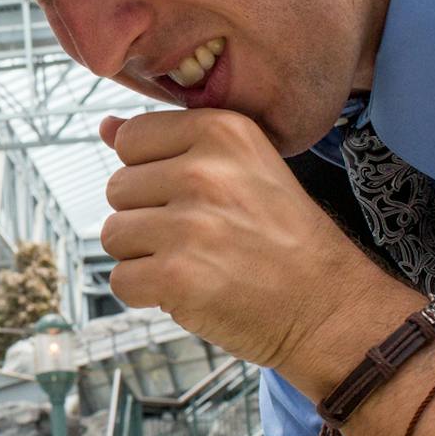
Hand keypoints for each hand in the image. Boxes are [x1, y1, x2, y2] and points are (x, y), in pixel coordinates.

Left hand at [99, 109, 411, 371]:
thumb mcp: (243, 168)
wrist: (327, 307)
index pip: (131, 140)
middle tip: (202, 236)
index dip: (152, 174)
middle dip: (148, 218)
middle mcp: (204, 171)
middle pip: (118, 189)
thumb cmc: (283, 238)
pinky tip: (189, 290)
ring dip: (144, 256)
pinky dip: (147, 293)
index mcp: (223, 132)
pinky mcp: (176, 276)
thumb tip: (106, 128)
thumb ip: (172, 143)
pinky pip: (121, 280)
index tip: (192, 197)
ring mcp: (189, 225)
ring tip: (195, 262)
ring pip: (113, 235)